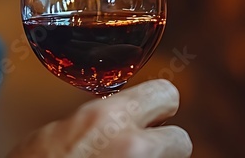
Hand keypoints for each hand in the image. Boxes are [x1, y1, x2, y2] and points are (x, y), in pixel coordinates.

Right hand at [7, 79, 191, 157]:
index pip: (167, 94)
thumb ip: (101, 120)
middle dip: (164, 145)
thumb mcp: (63, 130)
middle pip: (181, 140)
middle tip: (141, 150)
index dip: (160, 107)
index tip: (153, 116)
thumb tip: (123, 119)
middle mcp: (132, 146)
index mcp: (109, 118)